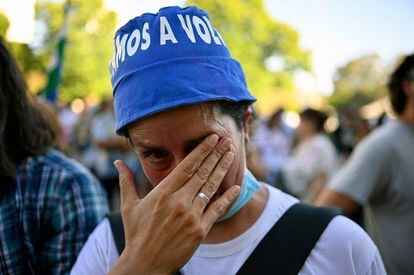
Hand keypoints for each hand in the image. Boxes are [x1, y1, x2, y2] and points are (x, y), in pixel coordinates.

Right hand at [108, 134, 239, 274]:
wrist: (145, 264)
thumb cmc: (136, 234)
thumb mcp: (128, 206)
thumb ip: (126, 182)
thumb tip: (117, 162)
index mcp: (162, 193)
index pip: (187, 166)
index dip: (201, 150)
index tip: (212, 139)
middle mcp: (179, 201)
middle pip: (202, 173)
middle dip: (216, 154)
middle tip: (226, 141)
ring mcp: (191, 216)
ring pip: (211, 187)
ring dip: (222, 170)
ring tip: (231, 155)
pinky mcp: (200, 230)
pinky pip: (217, 210)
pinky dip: (228, 198)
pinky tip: (236, 187)